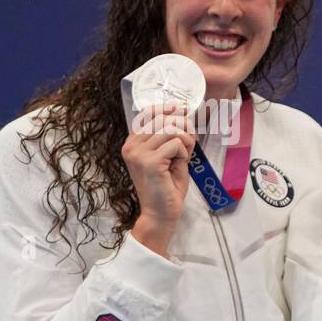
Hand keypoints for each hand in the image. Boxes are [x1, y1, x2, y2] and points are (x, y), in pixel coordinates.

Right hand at [123, 102, 195, 255]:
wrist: (161, 212)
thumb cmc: (167, 186)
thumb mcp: (169, 156)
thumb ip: (171, 136)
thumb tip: (181, 112)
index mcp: (133, 143)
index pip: (147, 113)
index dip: (167, 108)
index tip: (181, 110)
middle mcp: (131, 146)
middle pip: (162, 118)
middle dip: (183, 126)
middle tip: (189, 143)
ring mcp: (138, 153)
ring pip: (170, 128)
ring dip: (186, 140)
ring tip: (184, 155)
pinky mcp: (150, 162)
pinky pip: (176, 143)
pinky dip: (184, 152)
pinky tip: (180, 163)